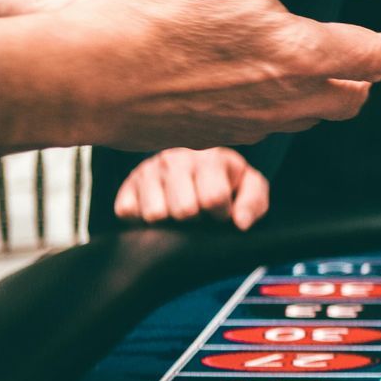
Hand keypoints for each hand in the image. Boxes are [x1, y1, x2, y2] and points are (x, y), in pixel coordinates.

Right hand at [0, 0, 380, 152]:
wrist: (86, 79)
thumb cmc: (151, 16)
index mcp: (299, 54)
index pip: (376, 58)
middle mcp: (286, 99)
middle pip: (350, 96)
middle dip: (364, 77)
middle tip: (362, 55)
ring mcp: (254, 126)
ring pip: (310, 115)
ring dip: (318, 92)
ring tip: (302, 64)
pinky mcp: (220, 139)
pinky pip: (266, 126)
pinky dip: (272, 106)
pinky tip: (245, 83)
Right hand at [116, 148, 269, 229]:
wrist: (194, 163)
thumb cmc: (227, 180)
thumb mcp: (250, 187)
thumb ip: (253, 203)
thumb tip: (239, 223)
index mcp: (207, 157)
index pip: (212, 198)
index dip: (220, 213)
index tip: (221, 210)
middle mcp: (173, 159)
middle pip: (183, 210)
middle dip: (195, 218)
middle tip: (199, 212)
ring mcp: (147, 171)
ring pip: (155, 214)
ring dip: (170, 221)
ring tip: (179, 209)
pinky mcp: (127, 185)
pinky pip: (127, 212)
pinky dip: (142, 220)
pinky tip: (159, 209)